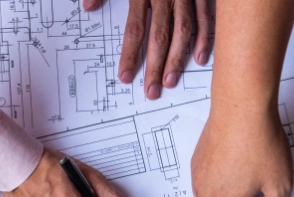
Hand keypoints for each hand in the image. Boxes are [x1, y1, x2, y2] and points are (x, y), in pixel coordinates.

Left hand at [90, 0, 211, 99]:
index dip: (130, 54)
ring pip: (184, 31)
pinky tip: (199, 59)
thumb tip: (88, 6)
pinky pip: (205, 17)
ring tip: (169, 81)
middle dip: (155, 66)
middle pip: (160, 35)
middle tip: (150, 91)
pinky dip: (204, 38)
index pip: (135, 28)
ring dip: (177, 59)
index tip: (125, 76)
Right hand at [183, 108, 291, 196]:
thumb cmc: (258, 141)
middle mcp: (205, 190)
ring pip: (213, 194)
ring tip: (250, 166)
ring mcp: (199, 172)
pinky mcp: (199, 156)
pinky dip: (223, 172)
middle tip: (256, 189)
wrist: (241, 105)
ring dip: (228, 190)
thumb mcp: (280, 183)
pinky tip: (240, 155)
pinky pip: (210, 175)